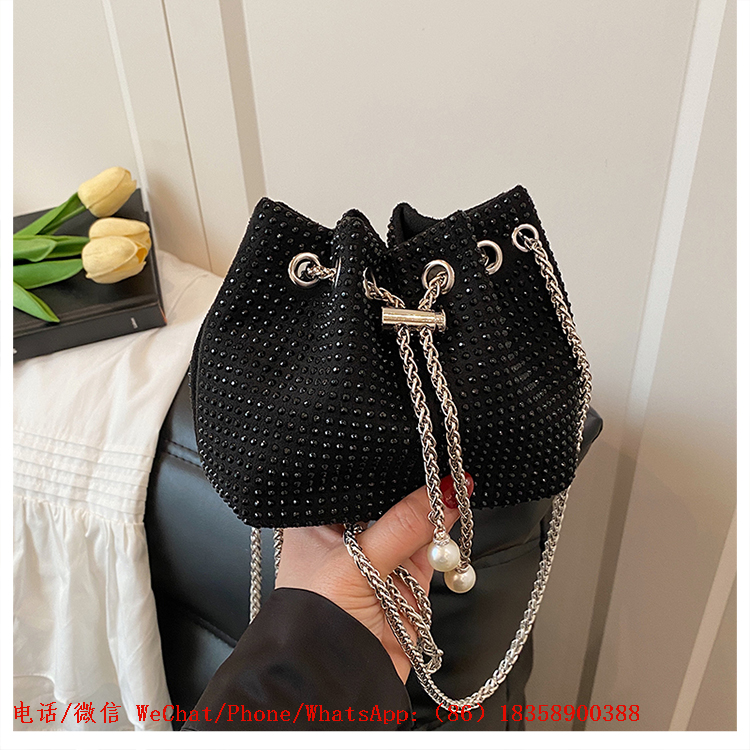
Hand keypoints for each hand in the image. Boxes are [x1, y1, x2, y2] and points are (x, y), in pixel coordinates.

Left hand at [275, 474, 472, 681]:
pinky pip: (432, 549)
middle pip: (387, 498)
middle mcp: (347, 535)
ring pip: (413, 521)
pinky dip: (444, 536)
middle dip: (412, 485)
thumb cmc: (315, 619)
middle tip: (436, 461)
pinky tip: (454, 512)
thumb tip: (444, 490)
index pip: (353, 479)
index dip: (380, 463)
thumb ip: (403, 525)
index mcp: (317, 520)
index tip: (410, 447)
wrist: (332, 683)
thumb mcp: (357, 562)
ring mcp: (378, 557)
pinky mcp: (406, 580)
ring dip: (433, 507)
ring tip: (450, 486)